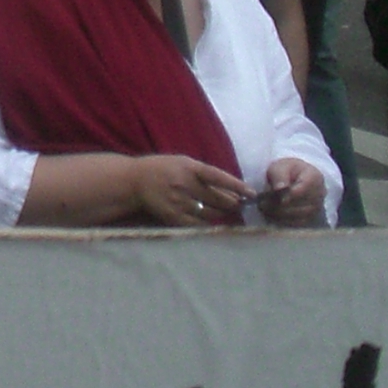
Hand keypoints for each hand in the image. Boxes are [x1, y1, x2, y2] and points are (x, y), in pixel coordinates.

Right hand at [128, 153, 250, 227]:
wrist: (134, 181)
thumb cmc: (163, 169)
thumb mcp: (184, 163)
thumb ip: (206, 174)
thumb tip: (235, 191)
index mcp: (189, 167)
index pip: (218, 177)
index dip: (237, 186)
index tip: (252, 194)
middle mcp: (184, 185)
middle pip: (219, 199)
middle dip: (233, 203)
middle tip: (241, 204)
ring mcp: (179, 202)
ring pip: (212, 213)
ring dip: (223, 214)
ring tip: (227, 211)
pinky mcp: (174, 217)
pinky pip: (199, 225)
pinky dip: (209, 224)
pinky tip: (213, 221)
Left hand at [258, 158, 327, 226]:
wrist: (292, 180)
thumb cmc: (285, 172)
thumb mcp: (280, 166)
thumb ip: (279, 174)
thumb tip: (280, 188)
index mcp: (315, 177)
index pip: (303, 189)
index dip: (286, 194)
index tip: (272, 194)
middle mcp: (320, 194)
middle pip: (301, 204)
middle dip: (279, 205)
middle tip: (262, 204)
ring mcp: (317, 208)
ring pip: (299, 216)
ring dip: (280, 214)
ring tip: (264, 209)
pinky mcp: (311, 218)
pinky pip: (298, 224)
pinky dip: (283, 221)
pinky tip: (271, 216)